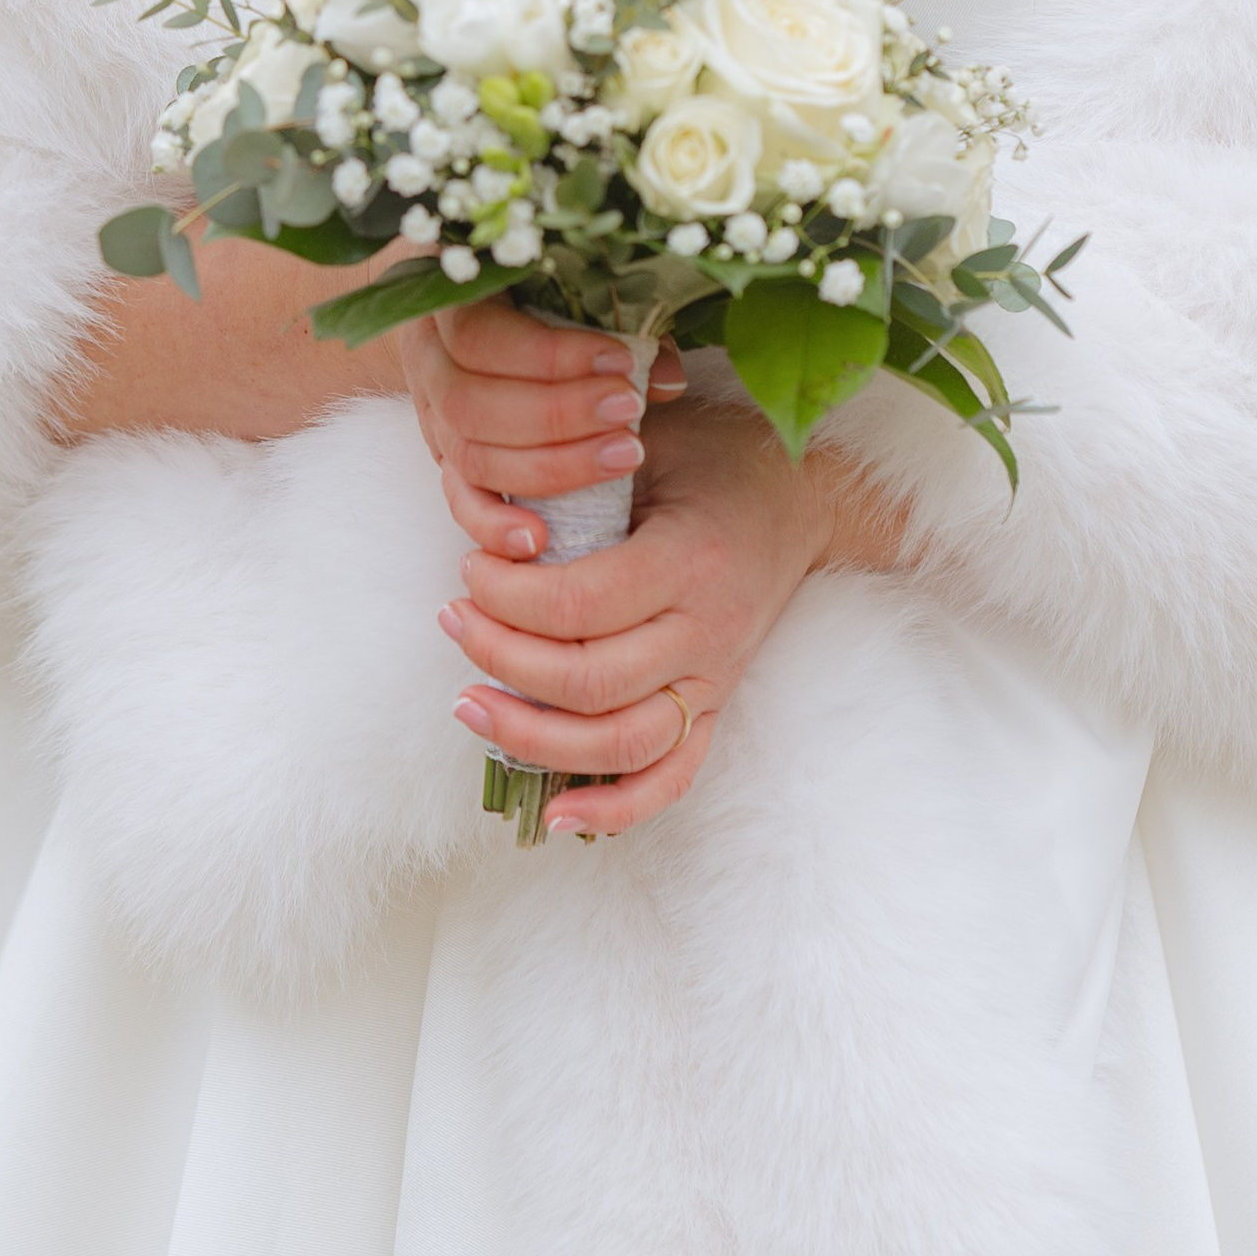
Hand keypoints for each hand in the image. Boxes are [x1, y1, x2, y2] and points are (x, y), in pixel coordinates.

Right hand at [396, 299, 686, 555]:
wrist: (474, 320)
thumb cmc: (537, 301)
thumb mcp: (570, 294)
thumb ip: (617, 324)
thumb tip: (666, 378)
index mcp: (448, 308)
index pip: (482, 338)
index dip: (551, 356)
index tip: (623, 363)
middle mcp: (429, 364)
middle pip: (471, 403)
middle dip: (557, 413)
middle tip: (628, 412)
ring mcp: (434, 418)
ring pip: (470, 455)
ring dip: (550, 466)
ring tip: (621, 460)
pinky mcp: (447, 463)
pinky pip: (461, 501)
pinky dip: (496, 524)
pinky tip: (539, 539)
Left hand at [435, 389, 896, 840]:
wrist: (805, 494)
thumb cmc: (715, 457)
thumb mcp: (653, 440)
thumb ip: (583, 477)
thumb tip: (493, 511)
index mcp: (689, 560)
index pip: (578, 606)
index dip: (505, 597)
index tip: (469, 569)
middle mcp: (707, 632)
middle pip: (587, 682)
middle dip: (500, 659)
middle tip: (451, 620)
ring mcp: (715, 679)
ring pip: (619, 745)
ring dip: (532, 738)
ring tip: (468, 704)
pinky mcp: (717, 707)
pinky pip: (671, 779)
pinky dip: (614, 809)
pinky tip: (555, 815)